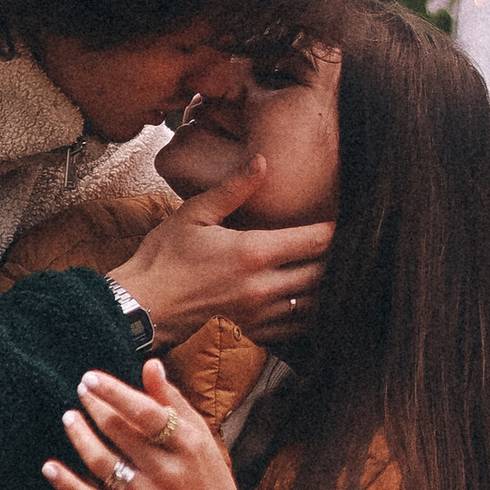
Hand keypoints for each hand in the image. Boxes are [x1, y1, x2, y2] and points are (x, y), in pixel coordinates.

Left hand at [48, 360, 261, 489]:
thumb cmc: (210, 477)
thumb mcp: (202, 436)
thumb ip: (173, 401)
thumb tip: (150, 364)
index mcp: (188, 444)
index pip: (146, 412)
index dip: (115, 393)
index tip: (90, 378)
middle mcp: (169, 471)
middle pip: (120, 434)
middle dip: (95, 408)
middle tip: (81, 390)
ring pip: (104, 464)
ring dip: (80, 438)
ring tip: (69, 418)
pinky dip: (69, 485)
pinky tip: (49, 467)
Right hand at [111, 161, 328, 343]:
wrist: (143, 305)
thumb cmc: (164, 257)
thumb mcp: (195, 213)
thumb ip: (233, 188)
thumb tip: (262, 161)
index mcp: (252, 252)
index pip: (316, 241)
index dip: (336, 228)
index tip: (343, 217)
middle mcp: (263, 286)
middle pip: (323, 272)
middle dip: (337, 256)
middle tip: (346, 241)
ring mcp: (259, 312)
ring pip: (315, 302)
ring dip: (326, 285)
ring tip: (333, 267)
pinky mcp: (253, 329)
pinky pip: (295, 325)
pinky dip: (309, 311)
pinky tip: (309, 296)